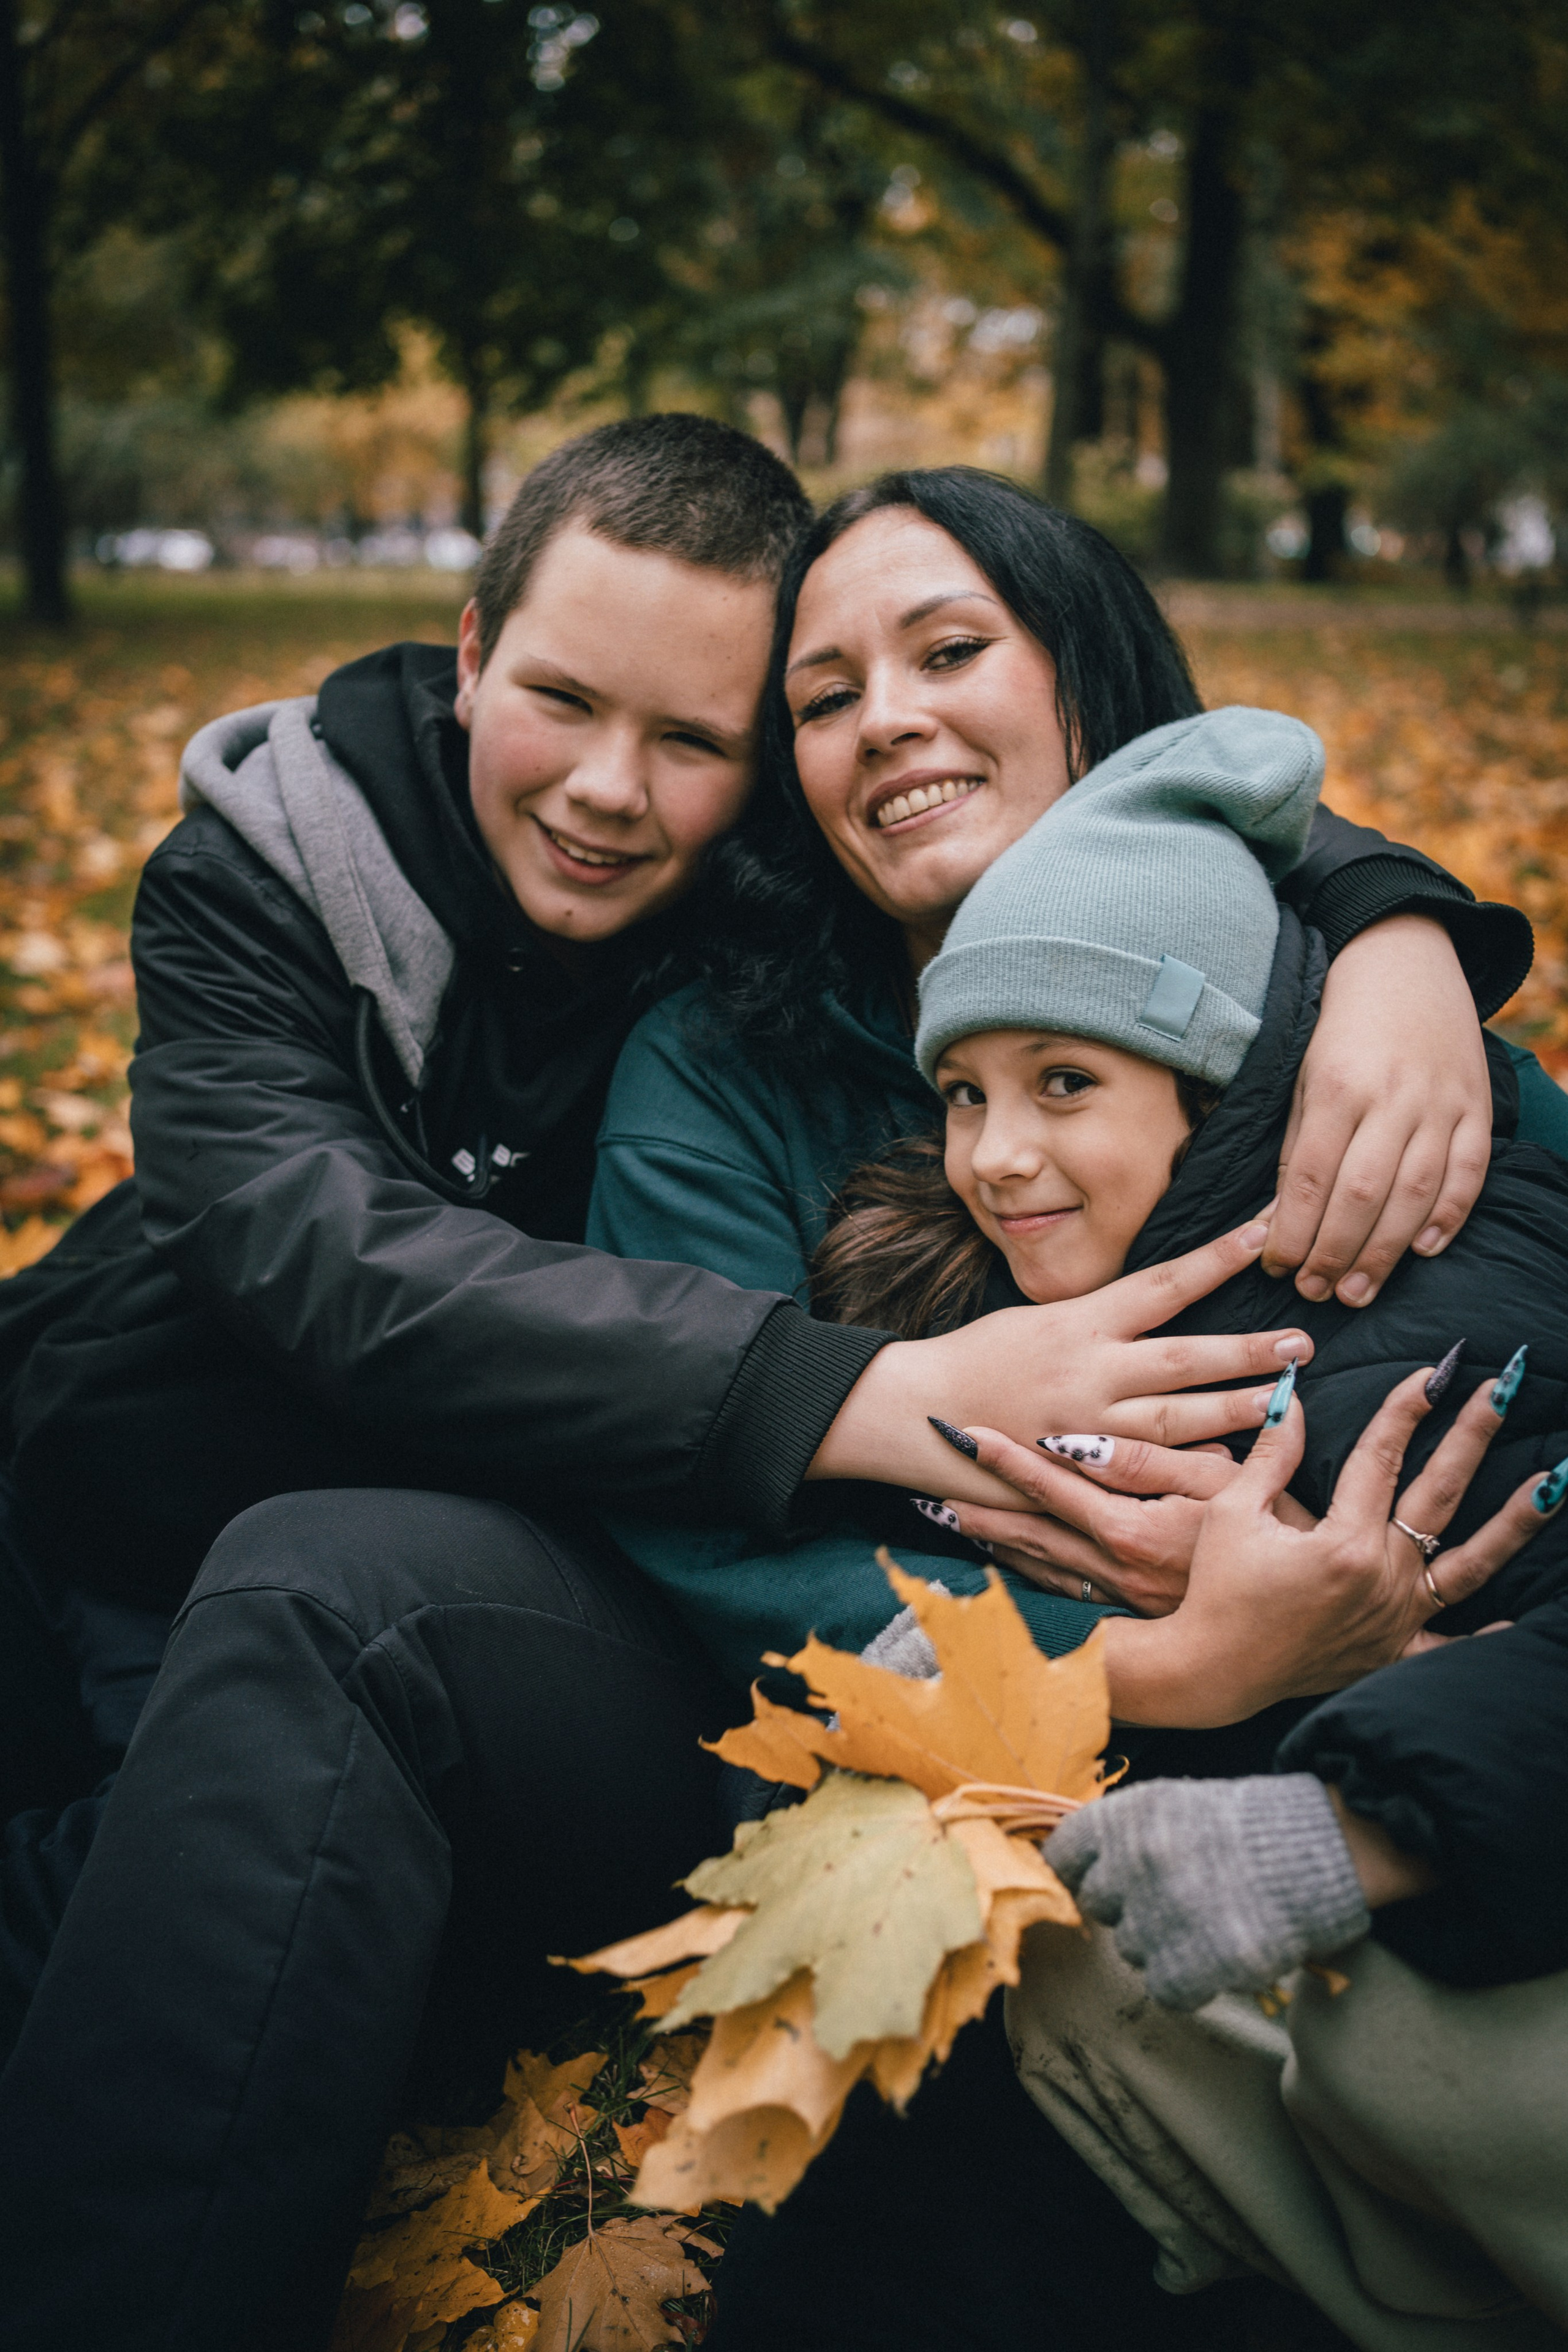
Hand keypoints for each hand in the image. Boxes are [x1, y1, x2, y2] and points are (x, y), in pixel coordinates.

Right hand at [809, 1220, 1313, 1508]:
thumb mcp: (1039, 1318)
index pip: (1165, 1281)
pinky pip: (1144, 1476)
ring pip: (1176, 1420)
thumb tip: (1164, 1301)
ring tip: (1285, 1403)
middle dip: (1247, 1352)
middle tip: (1302, 1344)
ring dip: (1235, 1411)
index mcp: (1083, 1321)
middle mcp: (1091, 1371)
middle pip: (1185, 1358)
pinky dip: (1187, 1473)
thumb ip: (1103, 1319)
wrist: (913, 1409)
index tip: (1267, 1227)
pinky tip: (1231, 1471)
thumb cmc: (978, 1358)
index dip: (1220, 1254)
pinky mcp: (1077, 1471)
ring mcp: (1086, 1426)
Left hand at [936, 1433, 1315, 1614]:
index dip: (1009, 1461)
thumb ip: (1161, 1460)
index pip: (1054, 1488)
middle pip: (1032, 1533)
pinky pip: (1065, 1595)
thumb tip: (1090, 1439)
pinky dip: (1030, 1577)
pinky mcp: (1132, 1618)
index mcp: (1133, 1532)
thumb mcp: (1228, 1487)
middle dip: (981, 1509)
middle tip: (929, 1488)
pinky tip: (1009, 1566)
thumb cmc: (1276, 1543)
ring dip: (997, 1544)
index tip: (968, 1437)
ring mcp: (1121, 1600)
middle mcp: (1116, 1572)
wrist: (1304, 1624)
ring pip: (1041, 1568)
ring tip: (951, 1521)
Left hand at [1044, 1774, 1371, 2010]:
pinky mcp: (1200, 1961)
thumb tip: (1080, 1870)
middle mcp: (1134, 1862)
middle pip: (1101, 1908)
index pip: (1063, 1857)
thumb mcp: (1171, 1805)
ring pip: (1133, 1950)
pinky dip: (1189, 1981)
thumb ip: (1120, 1836)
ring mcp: (1165, 1913)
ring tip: (1208, 1921)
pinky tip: (1216, 1956)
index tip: (1106, 1880)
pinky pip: (1165, 1988)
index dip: (1084, 1872)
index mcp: (1124, 1818)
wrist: (1321, 1848)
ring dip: (1164, 1945)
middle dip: (1133, 1907)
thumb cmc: (1244, 1826)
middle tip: (1178, 1898)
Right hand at [1103, 1363, 1558, 1726]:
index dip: (1406, 1408)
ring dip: (1514, 1523)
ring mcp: (1395, 1618)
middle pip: (1439, 1494)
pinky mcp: (1392, 1653)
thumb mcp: (1233, 1513)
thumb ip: (1272, 1453)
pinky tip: (1527, 1621)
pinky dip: (1490, 1637)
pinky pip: (1451, 1647)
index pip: (1382, 1457)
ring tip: (1553, 1482)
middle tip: (1503, 1387)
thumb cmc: (1218, 1590)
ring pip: (1470, 1566)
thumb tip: (1292, 1394)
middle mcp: (1382, 1578)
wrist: (1213, 1671)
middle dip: (1473, 1434)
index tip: (1433, 1371)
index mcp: (1343, 1542)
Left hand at [1265, 915, 1491, 1307]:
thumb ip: (1297, 1145)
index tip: (1276, 1268)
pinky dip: (1448, 1216)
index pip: (1310, 1178)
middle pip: (1362, 1196)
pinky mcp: (1476, 1106)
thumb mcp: (1302, 1076)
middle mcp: (1392, 1098)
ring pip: (1414, 1193)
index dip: (1292, 1232)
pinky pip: (1468, 1172)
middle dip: (1334, 1254)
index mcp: (1337, 1087)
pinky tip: (1422, 1250)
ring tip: (1358, 1290)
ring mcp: (1440, 1103)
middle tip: (1316, 1293)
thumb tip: (1277, 1220)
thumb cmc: (1340, 1027)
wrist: (1404, 961)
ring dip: (1385, 1252)